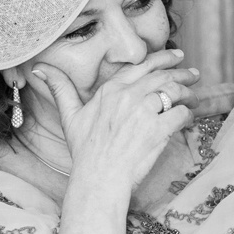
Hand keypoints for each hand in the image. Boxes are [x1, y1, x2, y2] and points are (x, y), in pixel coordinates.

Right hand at [34, 49, 198, 190]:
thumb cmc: (85, 151)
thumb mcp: (70, 116)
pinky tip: (188, 118)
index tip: (177, 56)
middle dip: (182, 74)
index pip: (142, 67)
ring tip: (194, 98)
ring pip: (174, 92)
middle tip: (194, 75)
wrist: (98, 178)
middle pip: (162, 77)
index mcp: (110, 91)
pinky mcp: (157, 130)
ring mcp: (143, 112)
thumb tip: (39, 69)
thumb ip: (60, 89)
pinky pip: (180, 114)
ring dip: (188, 94)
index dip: (163, 59)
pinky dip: (187, 115)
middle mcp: (127, 97)